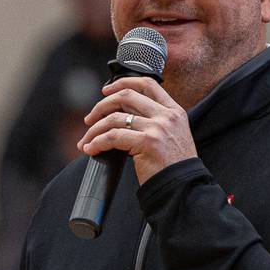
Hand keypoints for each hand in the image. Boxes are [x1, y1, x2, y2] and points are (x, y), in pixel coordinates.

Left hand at [78, 76, 196, 184]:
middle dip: (101, 106)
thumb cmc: (174, 167)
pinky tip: (91, 149)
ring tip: (86, 141)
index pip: (147, 84)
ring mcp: (157, 128)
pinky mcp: (147, 142)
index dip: (123, 82)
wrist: (183, 187)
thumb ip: (154, 122)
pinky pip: (112, 137)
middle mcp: (167, 116)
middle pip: (126, 96)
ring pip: (114, 118)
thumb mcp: (172, 136)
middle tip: (90, 119)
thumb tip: (122, 115)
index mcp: (174, 111)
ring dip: (94, 130)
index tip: (106, 91)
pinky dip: (97, 142)